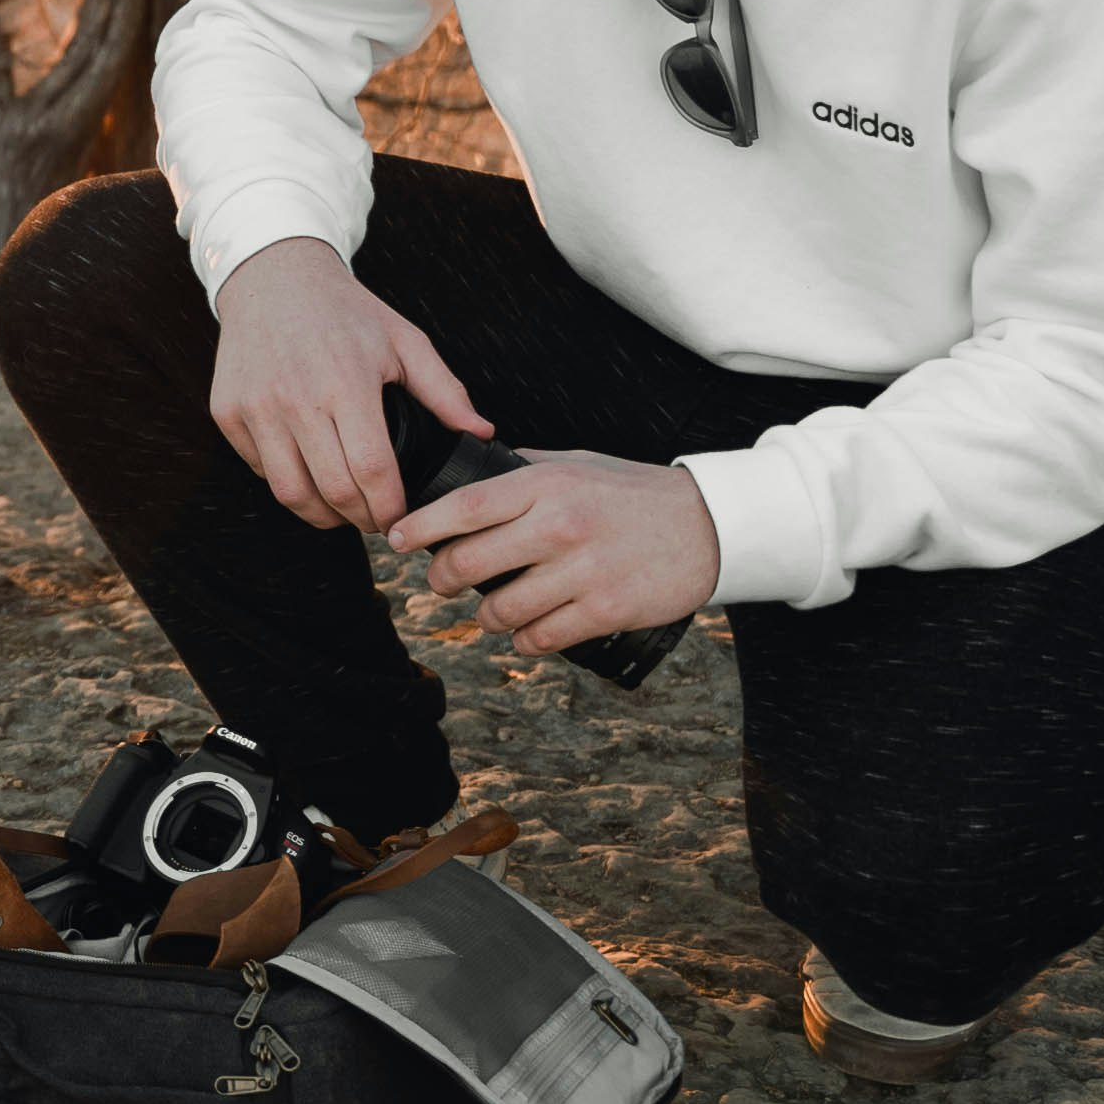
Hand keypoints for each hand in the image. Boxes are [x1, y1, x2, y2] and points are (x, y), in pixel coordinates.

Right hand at [208, 236, 490, 532]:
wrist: (272, 277)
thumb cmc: (345, 311)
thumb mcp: (403, 340)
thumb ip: (444, 390)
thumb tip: (482, 433)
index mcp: (346, 382)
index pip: (372, 470)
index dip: (389, 507)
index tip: (401, 518)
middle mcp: (296, 399)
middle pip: (333, 491)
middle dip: (362, 519)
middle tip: (377, 520)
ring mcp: (257, 407)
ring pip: (290, 493)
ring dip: (323, 515)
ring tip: (343, 511)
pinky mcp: (228, 412)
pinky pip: (260, 470)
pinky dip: (288, 483)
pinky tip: (310, 474)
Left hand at [392, 449, 721, 656]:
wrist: (708, 525)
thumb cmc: (635, 493)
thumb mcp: (578, 464)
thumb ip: (524, 469)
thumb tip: (469, 471)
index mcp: (546, 485)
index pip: (464, 507)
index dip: (419, 526)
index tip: (395, 537)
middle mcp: (560, 526)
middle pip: (469, 563)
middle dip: (443, 579)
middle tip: (441, 583)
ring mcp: (583, 571)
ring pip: (501, 611)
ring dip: (488, 618)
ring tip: (493, 611)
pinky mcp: (605, 609)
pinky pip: (541, 638)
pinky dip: (526, 640)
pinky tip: (528, 632)